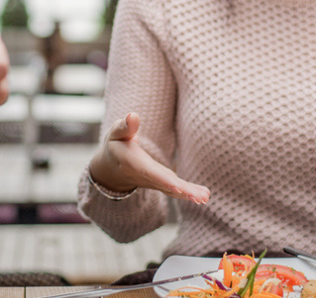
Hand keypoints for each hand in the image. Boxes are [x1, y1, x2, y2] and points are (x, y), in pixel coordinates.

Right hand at [88, 112, 209, 203]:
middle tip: (199, 197)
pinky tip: (203, 197)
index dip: (162, 179)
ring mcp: (153, 182)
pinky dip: (188, 193)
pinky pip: (174, 190)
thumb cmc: (115, 145)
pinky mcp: (160, 183)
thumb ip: (125, 126)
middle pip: (164, 184)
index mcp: (132, 163)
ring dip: (188, 194)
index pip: (149, 171)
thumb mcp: (116, 133)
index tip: (176, 186)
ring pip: (171, 190)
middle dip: (182, 190)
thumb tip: (133, 116)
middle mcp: (144, 176)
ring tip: (204, 198)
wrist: (111, 169)